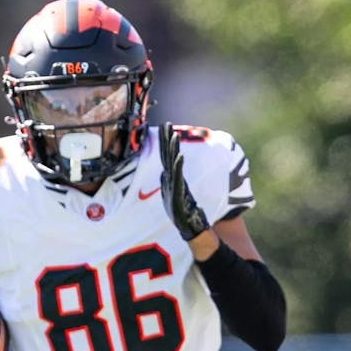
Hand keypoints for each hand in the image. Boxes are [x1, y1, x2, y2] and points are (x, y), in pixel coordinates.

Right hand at [159, 122, 209, 240]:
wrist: (187, 227)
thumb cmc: (182, 211)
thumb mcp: (174, 192)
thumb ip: (169, 181)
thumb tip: (163, 171)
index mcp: (169, 178)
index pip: (165, 156)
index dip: (164, 142)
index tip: (164, 127)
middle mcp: (169, 180)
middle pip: (166, 156)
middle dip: (165, 140)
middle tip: (165, 124)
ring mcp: (173, 186)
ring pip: (171, 164)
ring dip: (172, 149)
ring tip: (173, 135)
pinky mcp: (179, 193)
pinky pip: (178, 177)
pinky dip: (178, 166)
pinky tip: (179, 156)